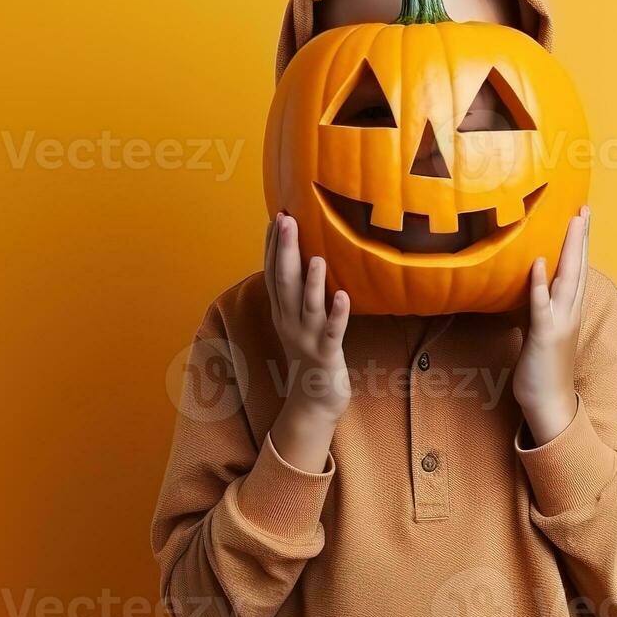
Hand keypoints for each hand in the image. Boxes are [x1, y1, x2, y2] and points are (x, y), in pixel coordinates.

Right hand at [264, 213, 350, 471]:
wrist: (313, 400)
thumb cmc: (310, 352)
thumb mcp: (297, 319)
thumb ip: (298, 290)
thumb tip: (304, 256)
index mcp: (282, 311)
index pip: (273, 272)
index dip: (273, 245)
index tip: (277, 216)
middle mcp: (290, 321)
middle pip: (284, 282)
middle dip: (284, 251)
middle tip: (286, 221)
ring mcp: (308, 338)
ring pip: (307, 306)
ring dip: (312, 281)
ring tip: (316, 256)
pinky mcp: (327, 354)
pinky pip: (333, 332)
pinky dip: (337, 314)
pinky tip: (343, 297)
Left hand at [514, 206, 589, 445]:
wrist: (550, 403)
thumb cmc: (542, 369)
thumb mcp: (541, 332)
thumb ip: (541, 309)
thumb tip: (532, 292)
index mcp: (569, 310)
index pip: (577, 270)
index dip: (579, 243)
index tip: (582, 216)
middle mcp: (569, 312)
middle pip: (578, 268)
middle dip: (581, 238)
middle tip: (584, 209)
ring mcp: (559, 323)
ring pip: (567, 280)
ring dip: (569, 252)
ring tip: (573, 224)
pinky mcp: (544, 336)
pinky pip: (541, 306)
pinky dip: (540, 285)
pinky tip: (538, 264)